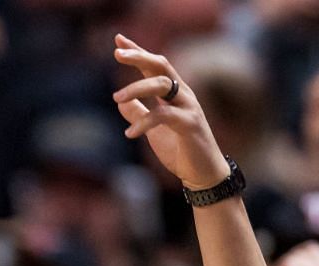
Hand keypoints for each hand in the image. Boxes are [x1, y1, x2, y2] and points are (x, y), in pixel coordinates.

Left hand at [110, 34, 229, 190]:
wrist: (202, 174)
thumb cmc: (180, 149)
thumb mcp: (153, 130)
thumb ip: (139, 113)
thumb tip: (122, 102)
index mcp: (173, 93)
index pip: (153, 66)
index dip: (137, 51)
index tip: (118, 39)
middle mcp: (183, 94)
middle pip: (161, 65)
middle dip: (139, 56)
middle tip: (117, 54)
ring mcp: (188, 107)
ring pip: (162, 85)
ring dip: (136, 88)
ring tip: (116, 98)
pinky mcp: (190, 124)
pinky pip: (164, 115)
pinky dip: (144, 122)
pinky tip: (129, 133)